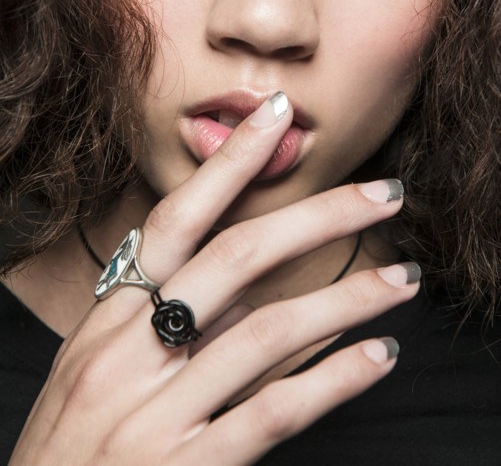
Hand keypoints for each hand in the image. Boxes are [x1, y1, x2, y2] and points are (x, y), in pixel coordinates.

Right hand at [10, 94, 418, 464]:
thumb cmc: (70, 444)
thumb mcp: (96, 367)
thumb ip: (163, 318)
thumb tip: (238, 282)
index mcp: (108, 320)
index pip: (176, 220)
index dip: (230, 164)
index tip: (277, 117)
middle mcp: (130, 354)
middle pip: (236, 259)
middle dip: (317, 216)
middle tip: (384, 194)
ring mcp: (157, 413)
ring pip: (267, 332)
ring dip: (346, 298)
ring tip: (400, 279)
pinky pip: (274, 413)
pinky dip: (334, 381)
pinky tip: (376, 356)